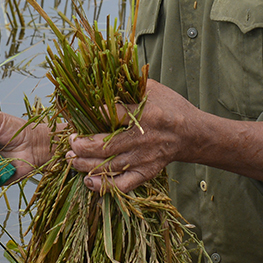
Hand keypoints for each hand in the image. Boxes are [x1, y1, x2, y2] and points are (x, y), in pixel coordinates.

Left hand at [67, 79, 197, 192]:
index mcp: (146, 114)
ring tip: (72, 158)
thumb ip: (129, 85)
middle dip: (82, 145)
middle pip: (105, 146)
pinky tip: (89, 181)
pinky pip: (122, 185)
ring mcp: (143, 159)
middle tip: (71, 141)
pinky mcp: (145, 173)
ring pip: (108, 167)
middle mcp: (142, 139)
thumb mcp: (153, 89)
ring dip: (85, 164)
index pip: (113, 113)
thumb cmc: (169, 107)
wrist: (191, 134)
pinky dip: (104, 187)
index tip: (78, 113)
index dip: (93, 114)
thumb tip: (101, 75)